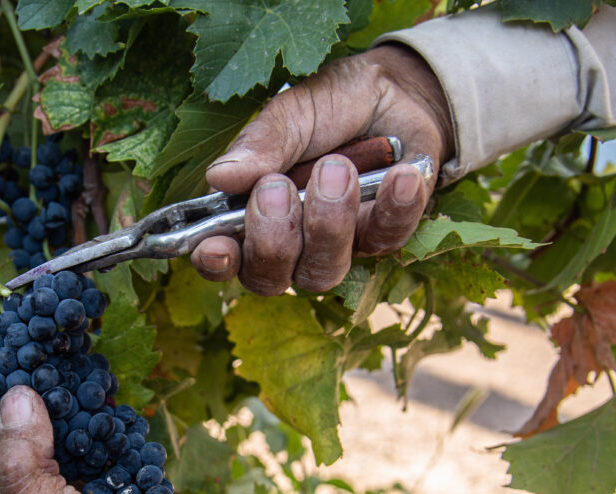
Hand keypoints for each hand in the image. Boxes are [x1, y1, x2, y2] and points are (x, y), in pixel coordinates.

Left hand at [0, 386, 195, 493]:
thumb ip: (22, 463)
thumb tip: (14, 396)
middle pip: (22, 449)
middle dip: (24, 405)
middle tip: (30, 360)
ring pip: (67, 445)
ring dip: (67, 409)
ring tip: (67, 369)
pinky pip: (108, 451)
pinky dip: (108, 423)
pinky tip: (110, 399)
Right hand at [193, 45, 454, 293]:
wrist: (396, 91)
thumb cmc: (327, 106)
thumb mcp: (290, 114)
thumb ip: (259, 146)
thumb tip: (219, 177)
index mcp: (248, 215)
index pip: (223, 258)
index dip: (215, 261)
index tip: (216, 246)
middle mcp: (288, 244)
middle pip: (269, 279)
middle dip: (273, 239)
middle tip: (279, 186)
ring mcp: (336, 248)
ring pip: (323, 271)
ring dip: (328, 224)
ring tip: (339, 167)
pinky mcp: (383, 237)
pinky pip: (386, 241)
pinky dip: (392, 208)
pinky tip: (400, 174)